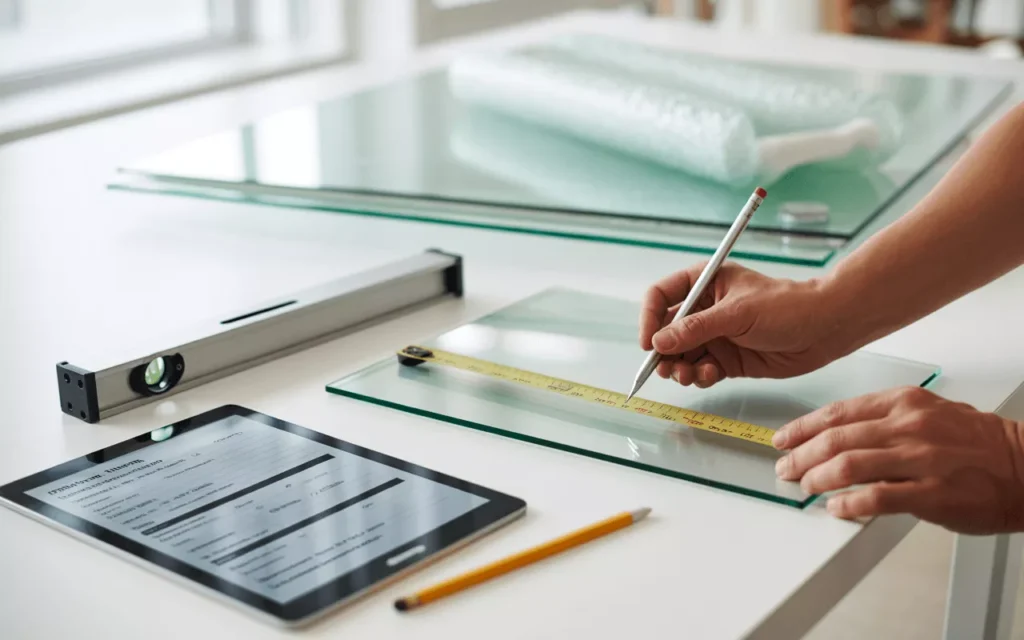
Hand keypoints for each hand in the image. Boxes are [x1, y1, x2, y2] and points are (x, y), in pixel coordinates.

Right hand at [639, 262, 846, 387]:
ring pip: (681, 355)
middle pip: (666, 331)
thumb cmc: (787, 307)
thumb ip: (696, 328)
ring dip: (679, 367)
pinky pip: (700, 370)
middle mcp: (705, 309)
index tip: (649, 342)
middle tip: (667, 368)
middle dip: (663, 351)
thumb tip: (660, 341)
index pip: (661, 296)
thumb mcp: (737, 313)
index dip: (649, 318)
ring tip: (689, 375)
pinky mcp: (727, 359)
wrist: (824, 330)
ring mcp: (715, 335)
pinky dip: (699, 376)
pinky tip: (711, 374)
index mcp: (704, 283)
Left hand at [773, 386, 1023, 534]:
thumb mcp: (928, 412)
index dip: (802, 427)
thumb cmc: (976, 443)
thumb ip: (883, 420)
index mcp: (903, 402)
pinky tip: (836, 508)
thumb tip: (837, 434)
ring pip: (848, 465)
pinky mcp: (932, 493)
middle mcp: (909, 426)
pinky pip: (877, 498)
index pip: (837, 412)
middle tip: (784, 468)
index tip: (783, 438)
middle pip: (835, 439)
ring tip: (805, 487)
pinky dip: (848, 504)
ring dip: (817, 478)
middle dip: (801, 456)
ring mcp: (920, 459)